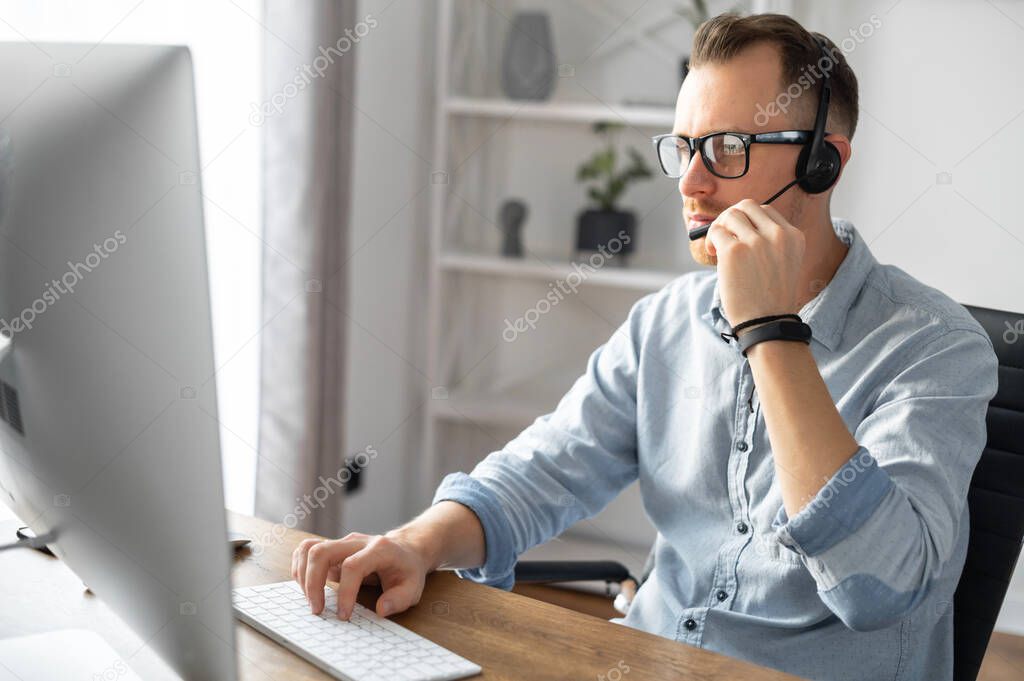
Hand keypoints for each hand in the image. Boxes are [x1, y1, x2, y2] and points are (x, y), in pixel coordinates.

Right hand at [292, 530, 431, 619]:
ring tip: (310, 600)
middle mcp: (356, 541)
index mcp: (379, 549)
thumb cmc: (407, 570)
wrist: (405, 550)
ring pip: (309, 548)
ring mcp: (342, 542)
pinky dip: (300, 568)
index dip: (345, 592)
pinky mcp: (332, 548)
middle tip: (317, 610)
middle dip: (313, 583)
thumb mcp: (413, 587)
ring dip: (303, 575)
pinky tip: (307, 588)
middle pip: (323, 552)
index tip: (344, 615)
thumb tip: (380, 610)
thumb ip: (399, 599)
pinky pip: (306, 550)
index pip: (353, 566)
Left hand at [704, 199, 804, 325]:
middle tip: (724, 236)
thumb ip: (767, 241)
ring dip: (719, 228)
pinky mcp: (734, 251)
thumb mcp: (782, 263)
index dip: (748, 220)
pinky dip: (711, 240)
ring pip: (730, 215)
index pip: (766, 210)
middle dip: (731, 217)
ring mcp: (756, 241)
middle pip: (747, 205)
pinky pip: (716, 232)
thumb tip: (735, 224)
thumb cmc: (770, 298)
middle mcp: (778, 234)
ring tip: (717, 247)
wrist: (767, 323)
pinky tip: (713, 254)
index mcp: (793, 236)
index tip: (740, 236)